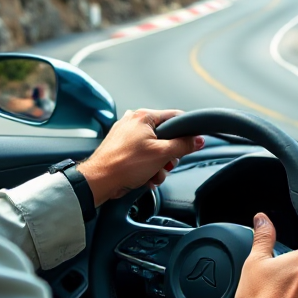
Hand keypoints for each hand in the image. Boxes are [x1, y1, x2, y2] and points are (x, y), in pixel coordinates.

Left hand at [77, 109, 204, 205]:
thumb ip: (183, 145)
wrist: (100, 181)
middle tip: (164, 164)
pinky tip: (144, 177)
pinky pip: (142, 156)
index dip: (186, 132)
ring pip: (154, 149)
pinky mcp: (121, 148)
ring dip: (158, 165)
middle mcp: (133, 122)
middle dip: (167, 156)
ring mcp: (126, 135)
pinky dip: (146, 167)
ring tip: (151, 174)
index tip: (192, 143)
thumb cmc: (124, 164)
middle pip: (165, 136)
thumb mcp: (161, 154)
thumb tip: (197, 140)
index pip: (175, 117)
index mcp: (143, 117)